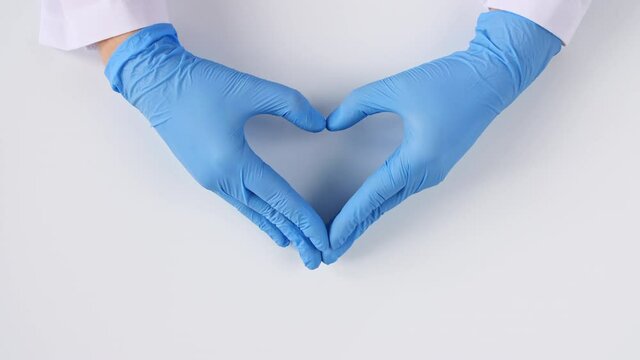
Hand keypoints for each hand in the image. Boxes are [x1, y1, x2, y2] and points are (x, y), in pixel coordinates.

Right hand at [105, 24, 328, 268]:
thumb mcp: (250, 89)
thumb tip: (320, 123)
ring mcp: (210, 179)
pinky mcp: (204, 173)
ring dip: (276, 228)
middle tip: (315, 258)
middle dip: (294, 236)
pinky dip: (257, 215)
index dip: (304, 219)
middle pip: (266, 214)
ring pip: (251, 211)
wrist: (155, 82)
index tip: (321, 237)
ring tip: (295, 245)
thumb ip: (291, 105)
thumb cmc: (198, 85)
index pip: (279, 198)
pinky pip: (238, 202)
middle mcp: (221, 178)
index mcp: (233, 162)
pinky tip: (267, 221)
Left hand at [323, 11, 561, 262]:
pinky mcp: (436, 163)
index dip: (348, 218)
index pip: (373, 196)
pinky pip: (402, 190)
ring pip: (391, 201)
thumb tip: (332, 123)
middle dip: (353, 229)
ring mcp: (433, 171)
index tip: (330, 239)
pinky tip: (369, 206)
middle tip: (329, 252)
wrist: (493, 76)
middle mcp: (426, 173)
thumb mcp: (396, 88)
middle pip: (381, 207)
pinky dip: (381, 202)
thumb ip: (359, 104)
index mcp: (416, 160)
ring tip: (343, 234)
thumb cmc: (450, 82)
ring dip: (366, 217)